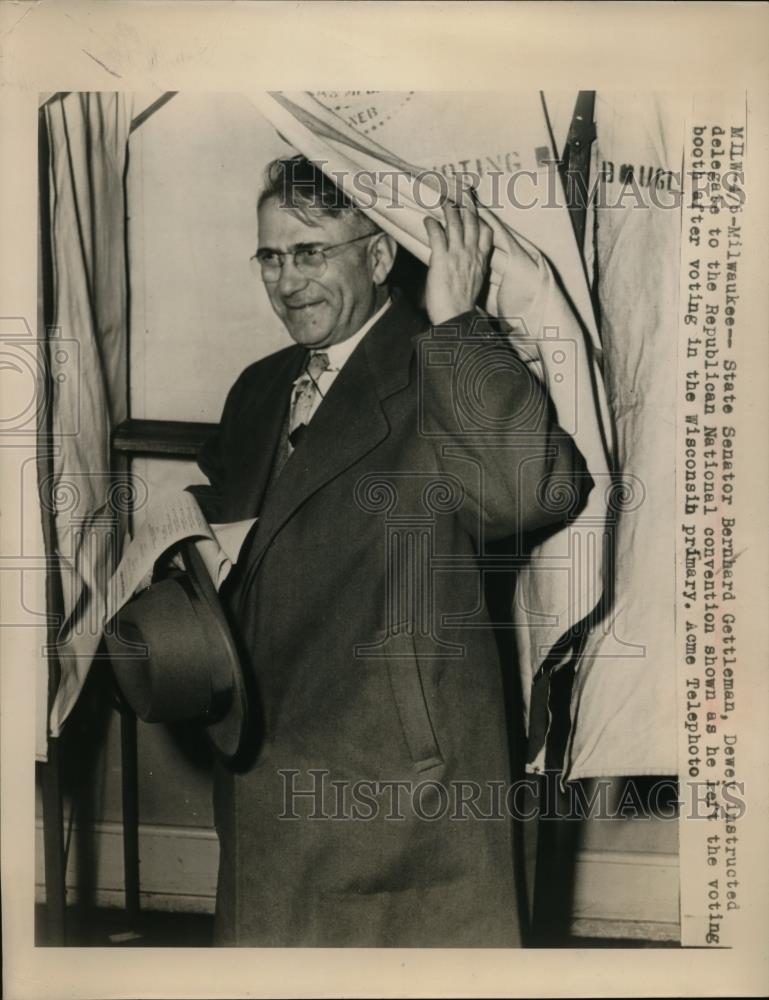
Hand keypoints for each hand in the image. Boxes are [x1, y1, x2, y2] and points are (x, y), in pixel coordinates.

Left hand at [423, 188, 493, 324]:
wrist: (456, 318)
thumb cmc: (462, 306)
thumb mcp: (474, 283)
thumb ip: (472, 268)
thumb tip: (466, 263)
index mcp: (481, 260)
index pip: (486, 233)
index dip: (481, 218)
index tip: (476, 208)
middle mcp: (472, 254)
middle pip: (472, 223)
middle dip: (467, 205)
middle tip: (461, 194)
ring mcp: (458, 255)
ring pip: (455, 224)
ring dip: (449, 210)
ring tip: (444, 201)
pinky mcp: (442, 259)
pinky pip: (437, 235)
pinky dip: (432, 225)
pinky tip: (428, 220)